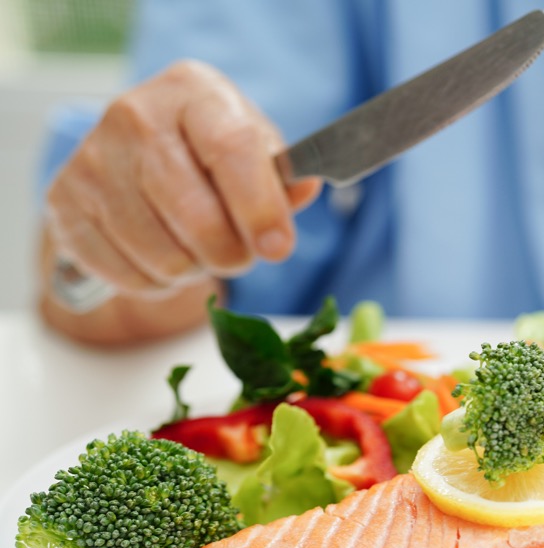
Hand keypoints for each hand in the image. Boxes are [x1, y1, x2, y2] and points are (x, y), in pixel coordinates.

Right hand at [39, 60, 321, 342]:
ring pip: (164, 256)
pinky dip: (157, 283)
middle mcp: (134, 115)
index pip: (231, 149)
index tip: (279, 248)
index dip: (259, 207)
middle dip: (232, 253)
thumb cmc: (212, 149)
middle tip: (241, 253)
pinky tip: (164, 256)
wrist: (138, 148)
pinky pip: (128, 275)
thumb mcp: (256, 147)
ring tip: (200, 249)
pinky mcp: (64, 202)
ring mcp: (92, 159)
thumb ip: (283, 175)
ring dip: (196, 270)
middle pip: (196, 214)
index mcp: (193, 92)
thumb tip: (304, 189)